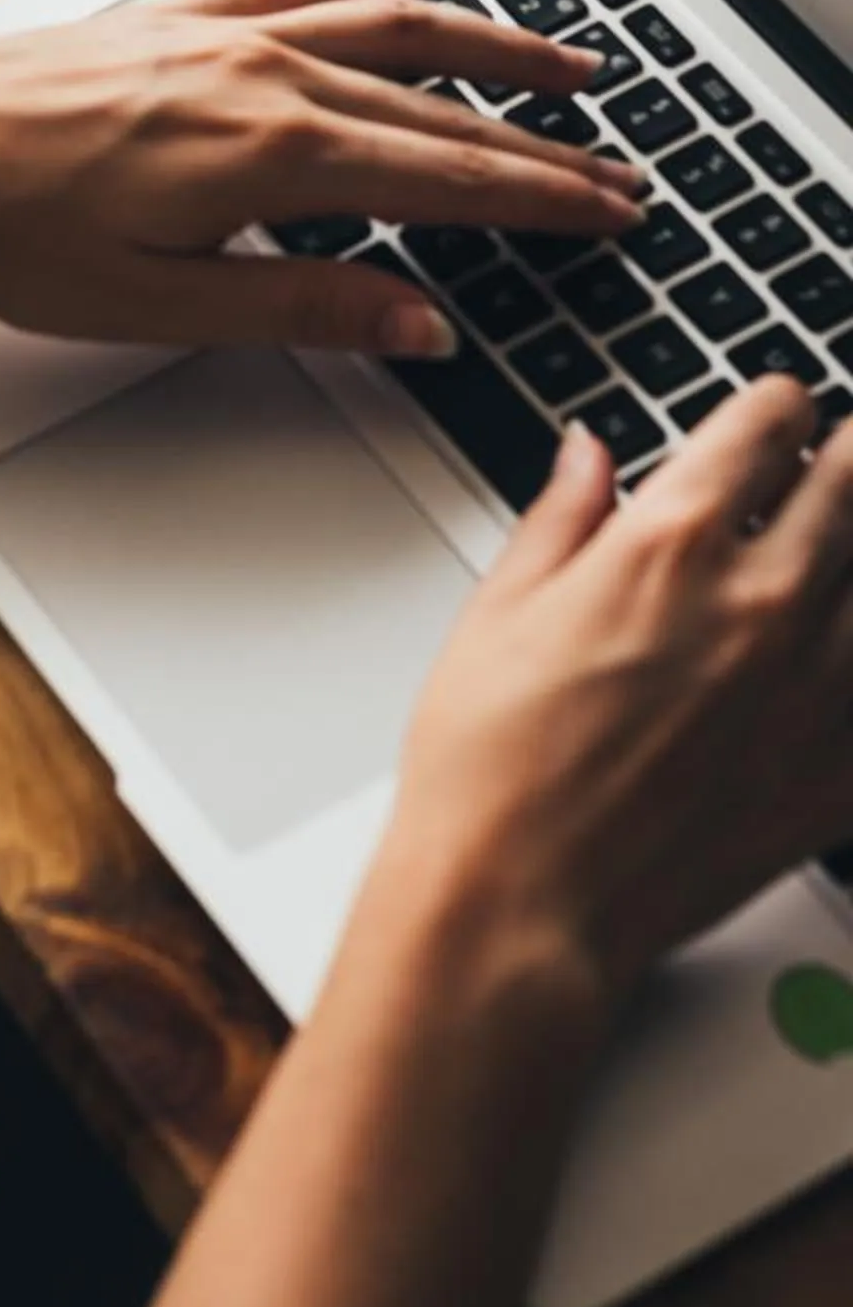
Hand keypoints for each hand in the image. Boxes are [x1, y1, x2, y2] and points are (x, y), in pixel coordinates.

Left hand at [0, 0, 642, 353]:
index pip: (447, 180)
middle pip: (438, 106)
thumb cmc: (4, 225)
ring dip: (488, 46)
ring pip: (391, 26)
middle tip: (614, 165)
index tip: (608, 212)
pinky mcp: (177, 13)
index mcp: (272, 154)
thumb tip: (416, 326)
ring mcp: (221, 32)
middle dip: (539, 141)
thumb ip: (301, 312)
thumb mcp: (159, 306)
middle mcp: (261, 75)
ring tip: (561, 62)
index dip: (541, 201)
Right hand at [389, 381, 852, 1001]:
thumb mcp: (499, 610)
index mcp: (668, 543)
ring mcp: (813, 687)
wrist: (520, 902)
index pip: (769, 422)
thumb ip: (562, 517)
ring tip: (835, 550)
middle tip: (837, 459)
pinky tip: (838, 655)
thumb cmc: (490, 768)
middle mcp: (760, 600)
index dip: (777, 403)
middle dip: (846, 457)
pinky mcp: (836, 768)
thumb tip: (588, 455)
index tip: (778, 411)